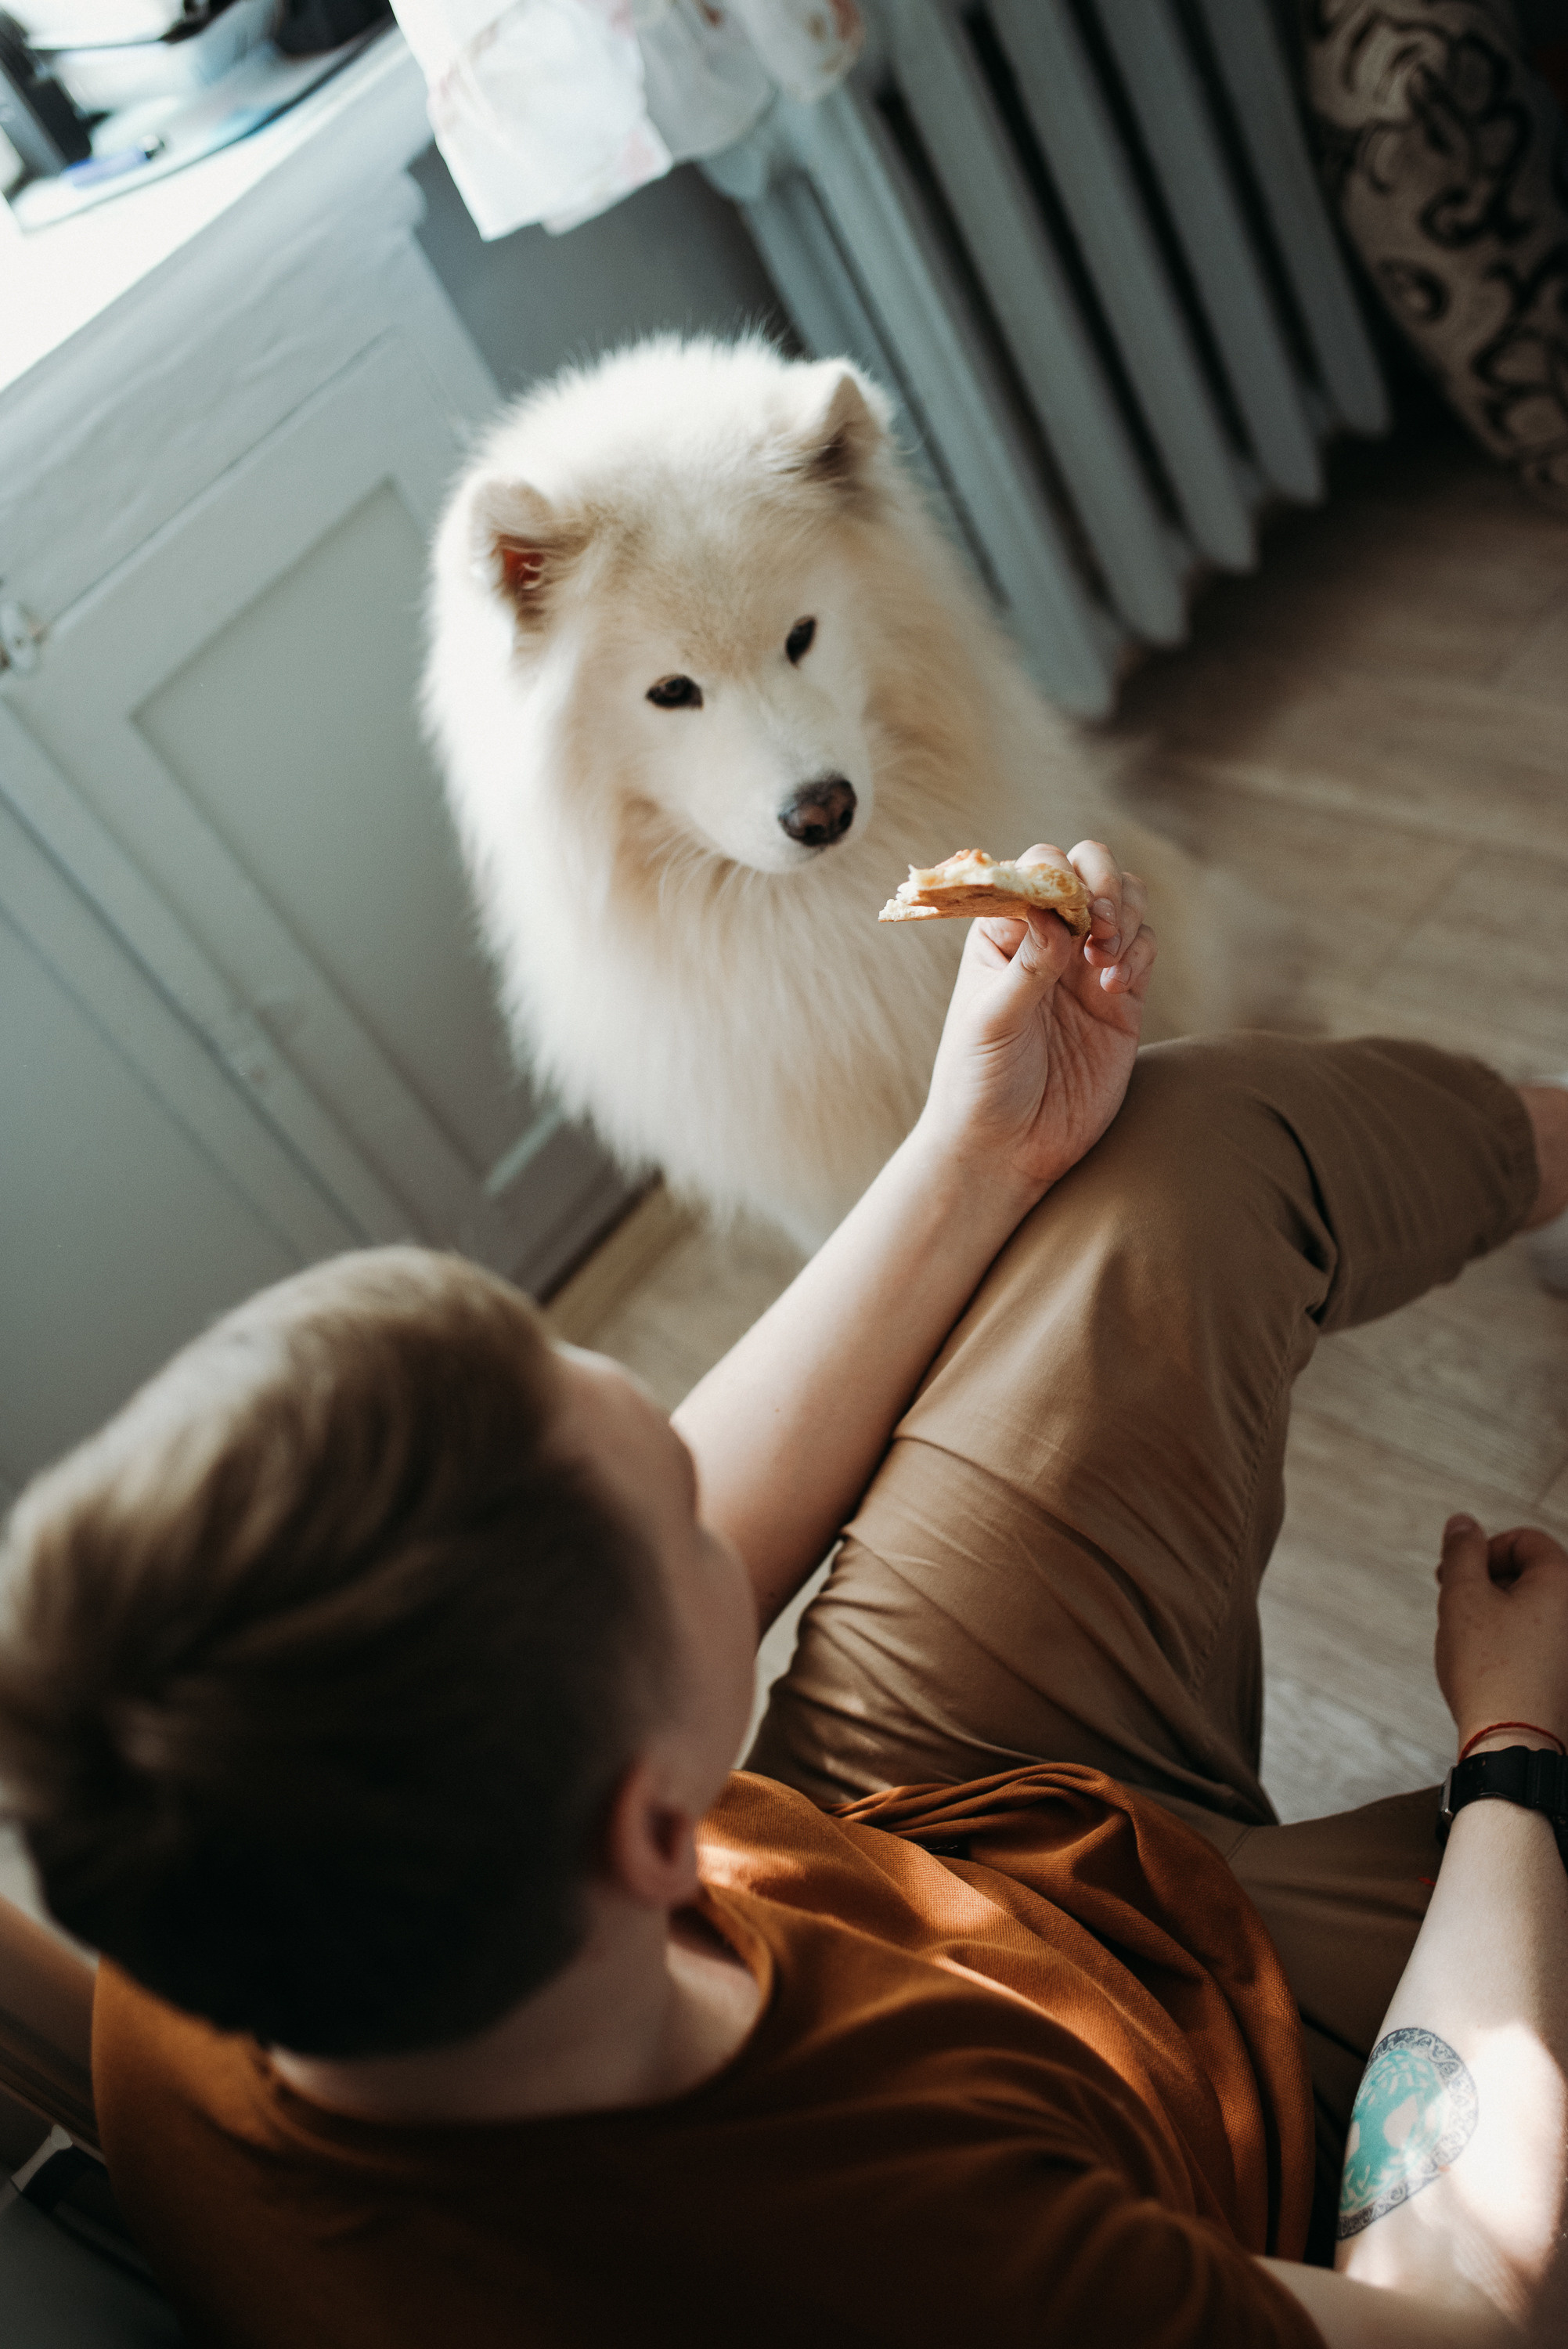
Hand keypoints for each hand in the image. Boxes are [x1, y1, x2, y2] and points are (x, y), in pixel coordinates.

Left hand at [912, 840, 1155, 1203]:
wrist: (1008, 1149)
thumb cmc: (978, 1082)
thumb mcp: (991, 1022)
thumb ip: (1025, 967)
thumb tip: (1055, 912)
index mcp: (1001, 931)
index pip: (1037, 868)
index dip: (1058, 875)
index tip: (1064, 911)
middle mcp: (1047, 938)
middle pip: (1089, 868)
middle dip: (1104, 883)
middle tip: (1099, 924)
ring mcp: (1085, 965)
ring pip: (1127, 902)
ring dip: (1127, 916)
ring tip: (1104, 964)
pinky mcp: (1122, 999)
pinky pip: (1145, 949)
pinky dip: (1139, 954)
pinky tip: (1114, 988)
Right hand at [1435, 1516, 1567, 1753]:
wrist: (1514, 1743)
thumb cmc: (1488, 1668)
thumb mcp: (1462, 1597)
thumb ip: (1461, 1553)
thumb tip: (1463, 1522)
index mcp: (1561, 1583)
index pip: (1525, 1539)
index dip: (1485, 1549)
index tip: (1455, 1575)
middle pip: (1530, 1574)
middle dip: (1486, 1583)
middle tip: (1452, 1604)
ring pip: (1531, 1610)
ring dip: (1495, 1614)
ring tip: (1465, 1641)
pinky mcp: (1565, 1675)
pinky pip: (1538, 1642)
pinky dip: (1510, 1643)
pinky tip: (1485, 1666)